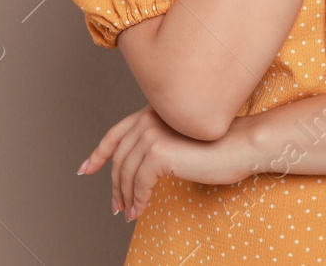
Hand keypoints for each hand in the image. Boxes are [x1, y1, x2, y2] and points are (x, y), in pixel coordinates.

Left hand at [78, 105, 256, 221]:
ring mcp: (151, 134)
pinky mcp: (158, 152)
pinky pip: (139, 184)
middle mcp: (148, 118)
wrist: (239, 145)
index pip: (116, 133)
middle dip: (115, 185)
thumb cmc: (219, 144)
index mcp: (152, 112)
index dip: (98, 153)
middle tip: (116, 206)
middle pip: (119, 158)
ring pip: (126, 174)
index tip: (86, 169)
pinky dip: (138, 200)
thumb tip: (138, 169)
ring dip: (126, 197)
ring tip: (129, 213)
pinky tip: (140, 211)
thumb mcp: (181, 138)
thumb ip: (160, 142)